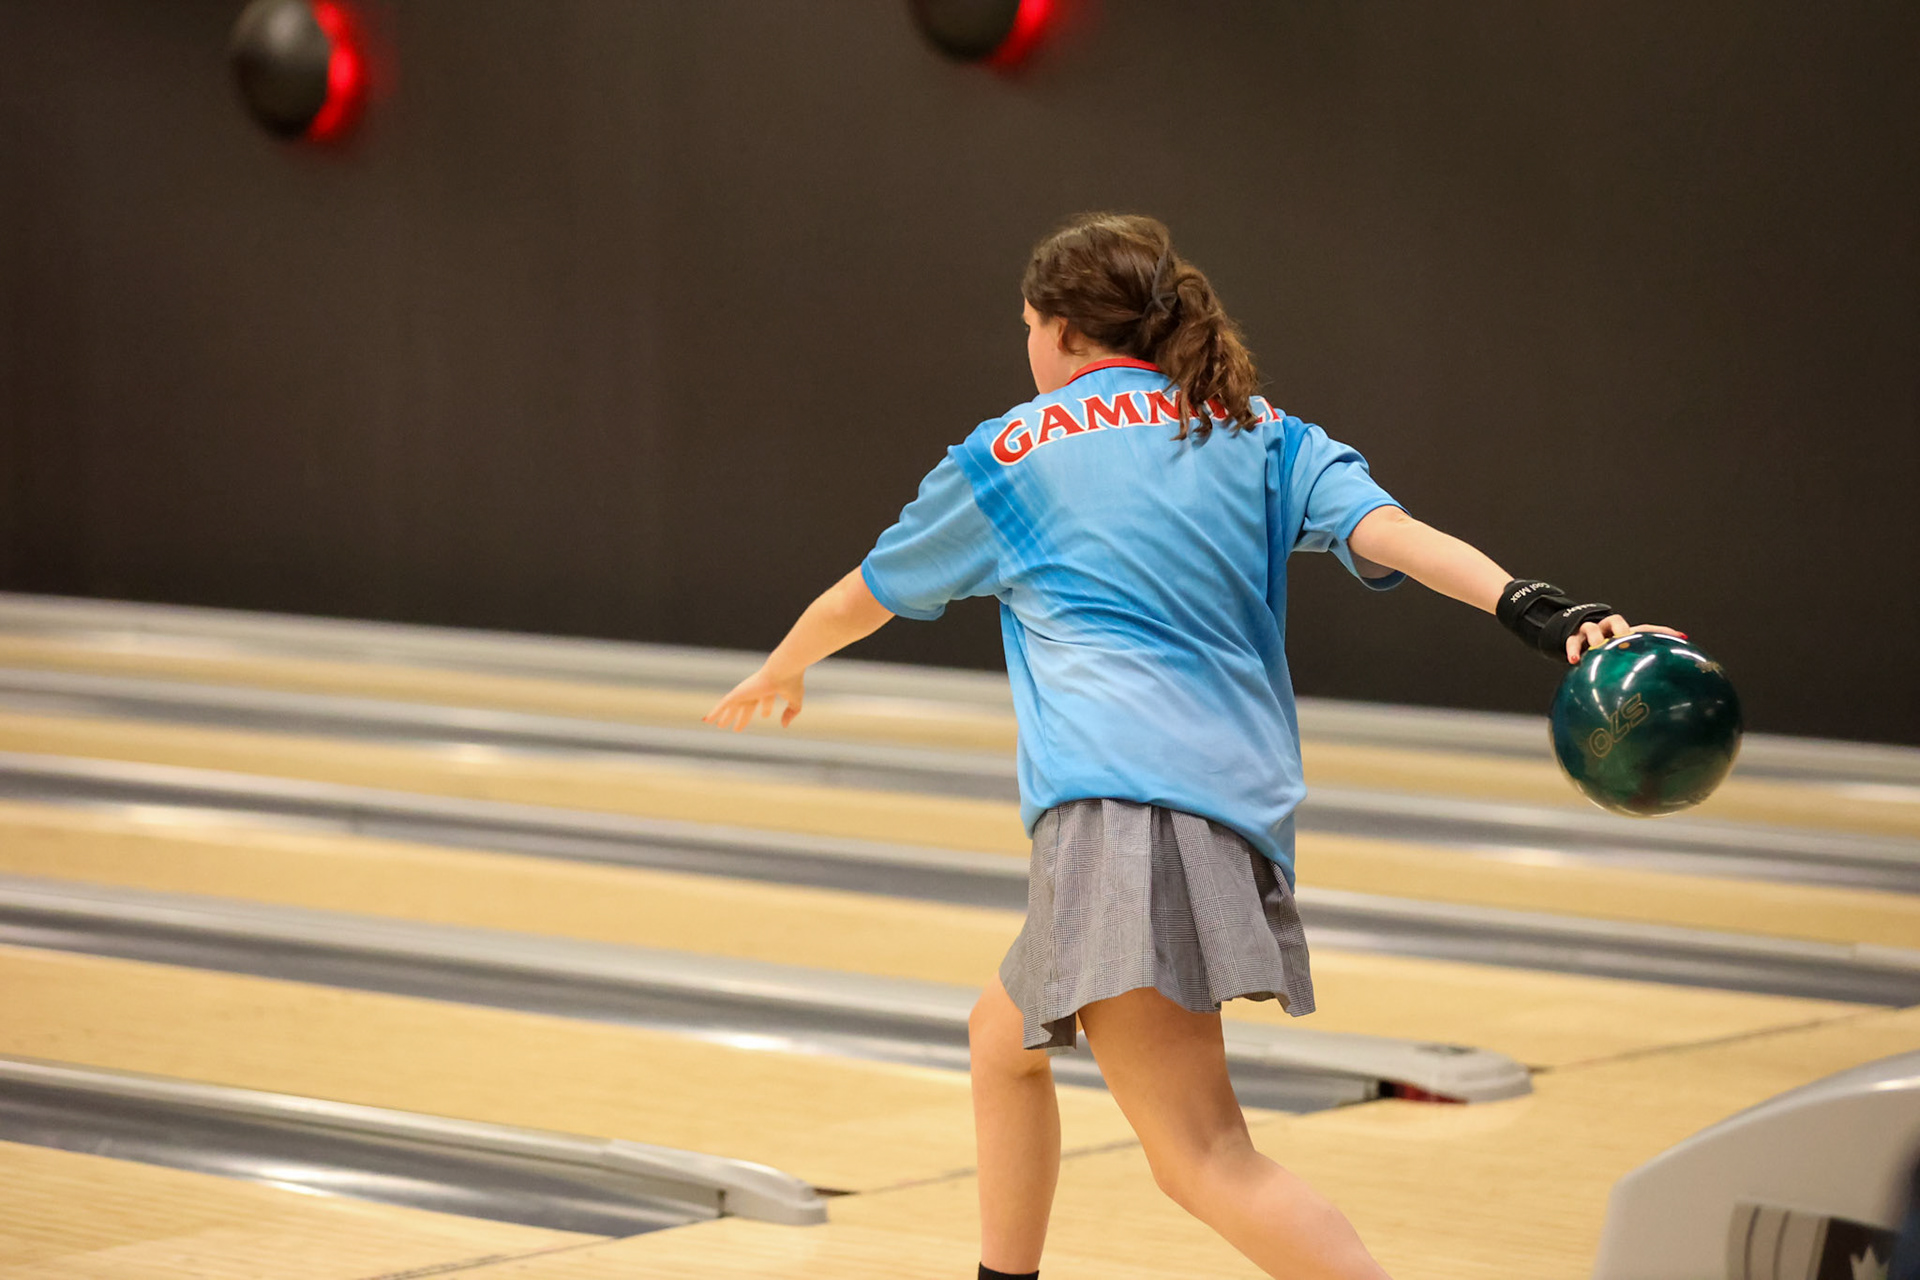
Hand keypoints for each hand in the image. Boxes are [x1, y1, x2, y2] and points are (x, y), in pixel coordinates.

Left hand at [702, 664, 804, 730]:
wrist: (783, 670)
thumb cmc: (791, 682)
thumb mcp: (795, 701)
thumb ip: (791, 712)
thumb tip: (784, 725)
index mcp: (769, 689)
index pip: (766, 700)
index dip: (766, 707)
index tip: (765, 715)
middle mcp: (756, 689)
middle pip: (746, 705)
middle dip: (741, 716)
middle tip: (737, 727)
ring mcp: (745, 691)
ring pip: (733, 706)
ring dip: (726, 716)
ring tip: (720, 726)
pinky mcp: (738, 693)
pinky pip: (723, 704)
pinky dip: (715, 712)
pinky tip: (707, 720)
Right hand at [1566, 616, 1686, 663]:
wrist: (1574, 641)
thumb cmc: (1603, 655)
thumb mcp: (1617, 659)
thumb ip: (1634, 668)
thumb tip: (1661, 690)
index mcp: (1624, 632)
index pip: (1644, 629)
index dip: (1662, 631)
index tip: (1680, 637)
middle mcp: (1608, 629)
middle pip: (1616, 620)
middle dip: (1620, 629)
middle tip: (1624, 638)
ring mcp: (1590, 633)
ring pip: (1591, 628)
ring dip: (1595, 638)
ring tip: (1595, 649)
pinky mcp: (1573, 638)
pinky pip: (1572, 642)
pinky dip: (1573, 650)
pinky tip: (1575, 661)